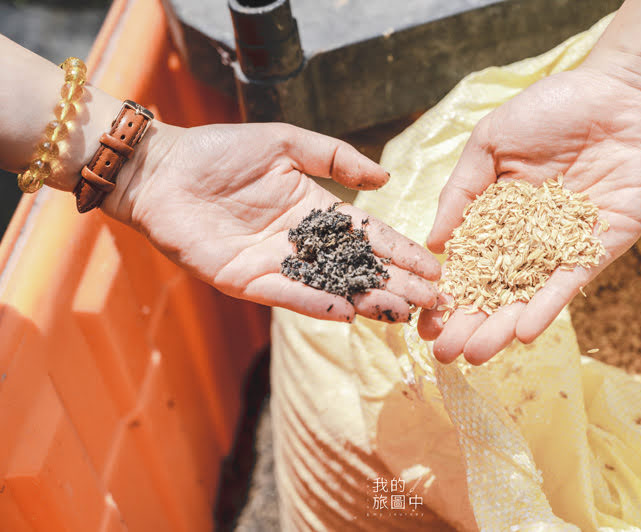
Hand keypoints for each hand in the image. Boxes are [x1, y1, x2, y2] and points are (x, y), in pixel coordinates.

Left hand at [106, 122, 440, 322]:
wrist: (164, 170)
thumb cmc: (220, 151)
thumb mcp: (287, 143)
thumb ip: (336, 158)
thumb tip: (385, 177)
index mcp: (315, 210)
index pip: (369, 234)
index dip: (402, 250)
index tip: (435, 267)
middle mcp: (302, 243)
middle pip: (359, 267)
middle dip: (397, 283)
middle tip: (434, 301)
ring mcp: (276, 265)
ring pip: (331, 286)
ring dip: (367, 299)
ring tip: (402, 312)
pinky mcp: (246, 281)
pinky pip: (288, 294)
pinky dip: (317, 303)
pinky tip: (348, 312)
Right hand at [418, 66, 640, 363]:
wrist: (622, 92)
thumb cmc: (553, 108)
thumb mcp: (491, 142)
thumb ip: (462, 190)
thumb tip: (434, 242)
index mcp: (499, 216)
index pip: (469, 264)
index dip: (447, 294)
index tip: (423, 322)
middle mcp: (529, 239)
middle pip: (496, 289)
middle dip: (470, 322)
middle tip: (444, 353)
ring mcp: (564, 246)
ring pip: (529, 295)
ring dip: (504, 326)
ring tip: (476, 354)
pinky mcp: (601, 247)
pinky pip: (571, 282)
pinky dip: (548, 306)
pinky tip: (525, 332)